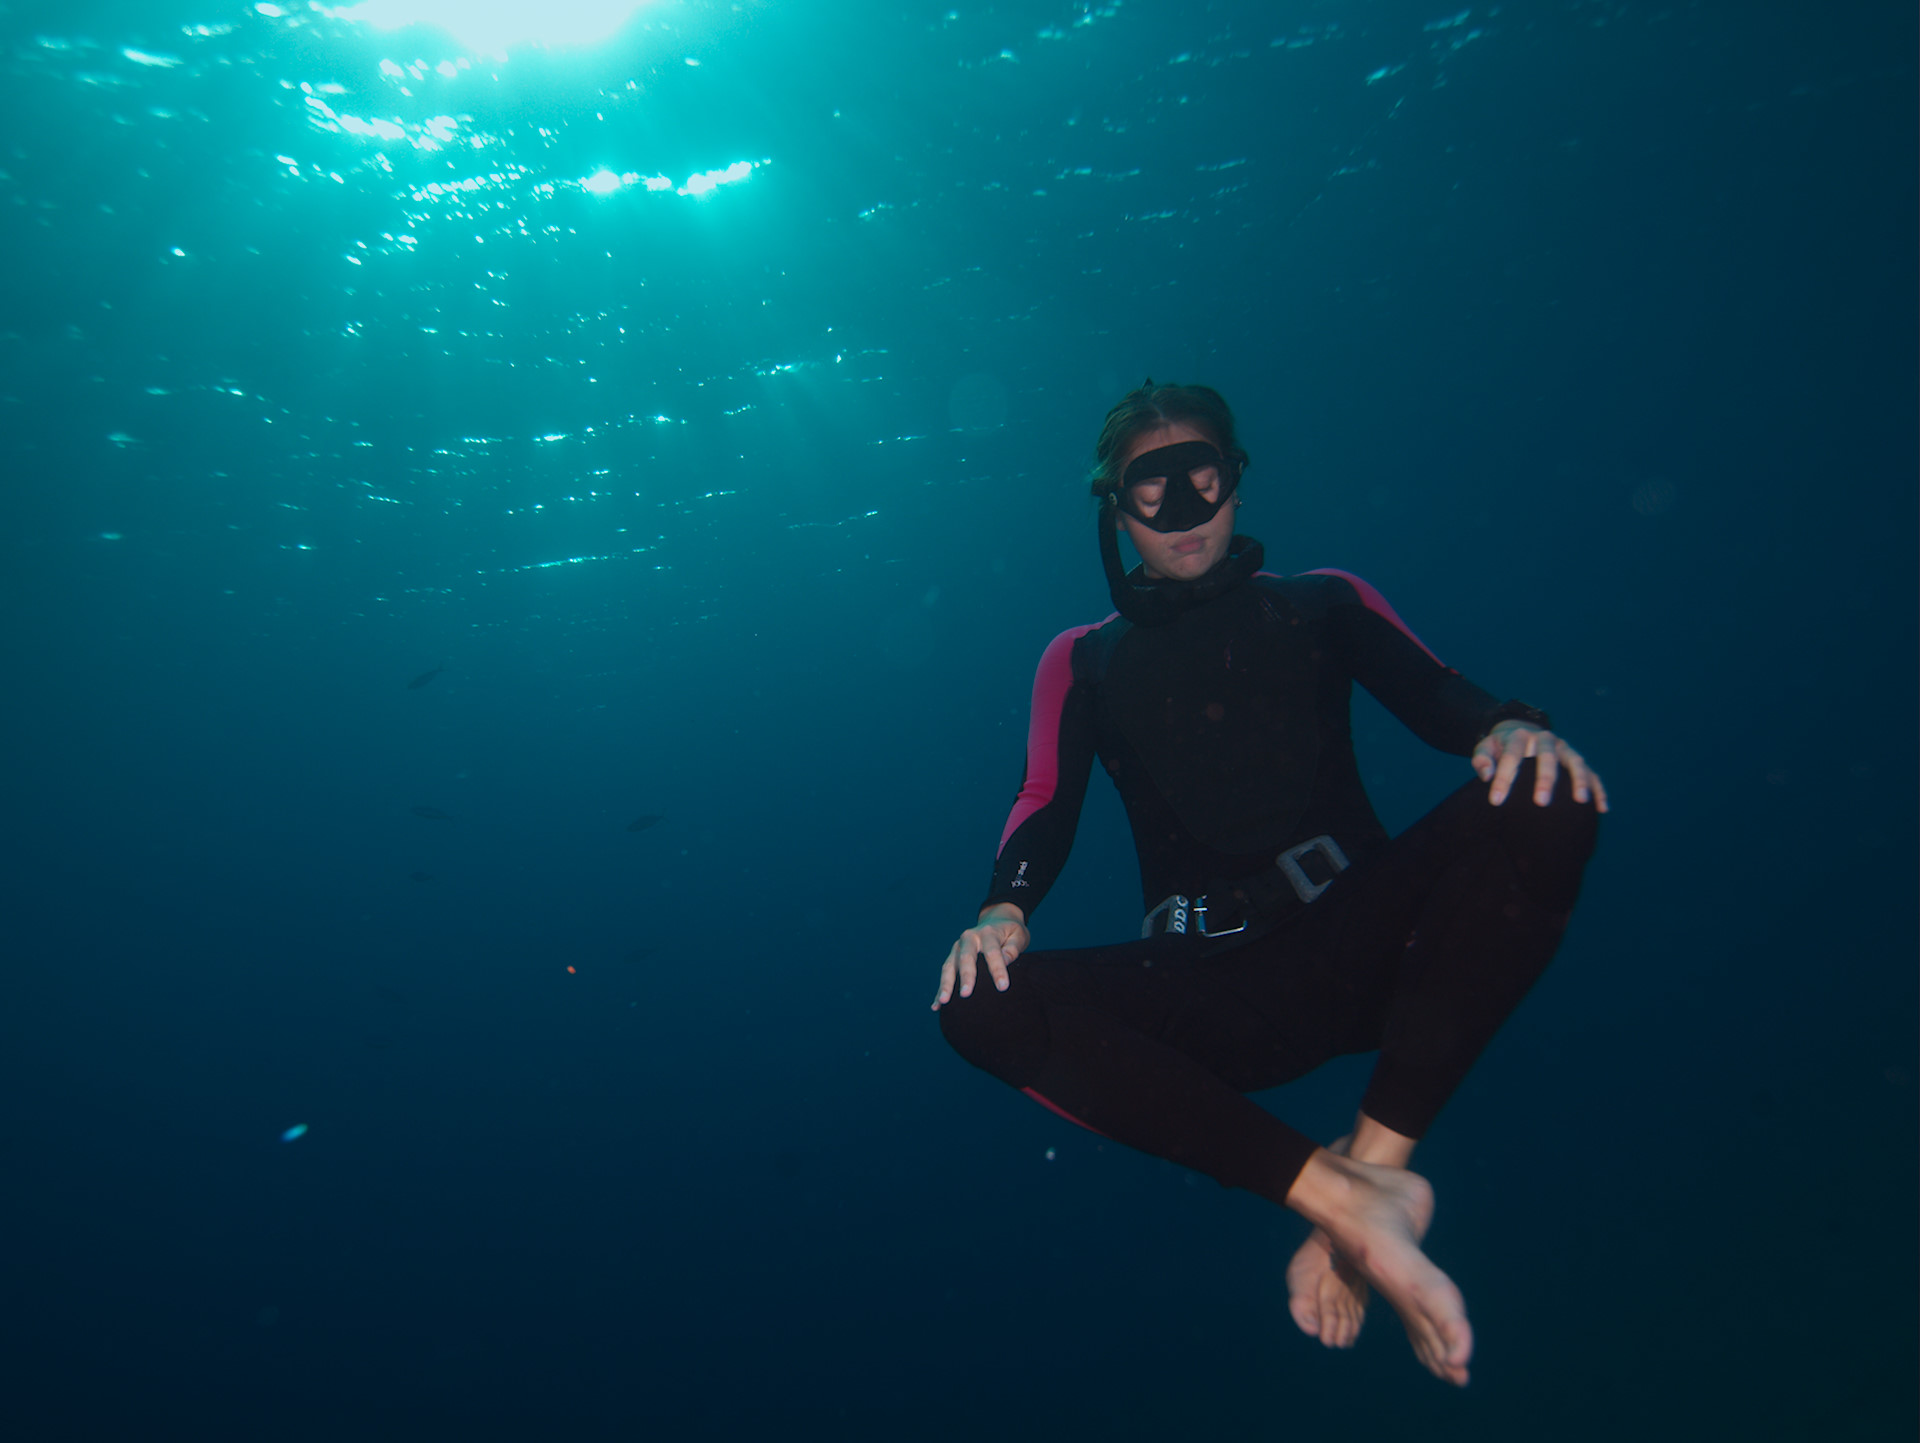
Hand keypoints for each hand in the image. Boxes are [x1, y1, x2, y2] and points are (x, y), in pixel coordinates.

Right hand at [931, 904, 1029, 1009]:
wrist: (997, 920)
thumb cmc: (1010, 932)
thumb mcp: (1018, 936)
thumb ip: (1012, 949)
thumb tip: (1004, 962)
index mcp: (988, 933)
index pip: (992, 952)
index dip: (998, 970)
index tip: (1002, 987)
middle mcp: (969, 938)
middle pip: (965, 958)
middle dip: (965, 977)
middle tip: (966, 994)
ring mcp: (958, 947)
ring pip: (949, 966)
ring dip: (946, 984)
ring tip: (944, 1001)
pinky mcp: (953, 957)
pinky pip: (945, 974)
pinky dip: (940, 989)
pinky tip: (937, 1006)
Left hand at [1472, 721, 1608, 810]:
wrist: (1521, 731)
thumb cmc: (1500, 748)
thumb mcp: (1485, 748)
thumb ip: (1482, 759)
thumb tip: (1486, 775)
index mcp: (1520, 737)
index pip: (1511, 756)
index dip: (1504, 778)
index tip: (1496, 801)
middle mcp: (1545, 739)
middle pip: (1547, 757)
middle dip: (1545, 779)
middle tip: (1541, 802)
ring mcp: (1564, 748)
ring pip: (1575, 761)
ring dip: (1579, 780)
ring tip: (1580, 801)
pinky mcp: (1576, 759)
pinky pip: (1592, 773)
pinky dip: (1599, 789)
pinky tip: (1602, 808)